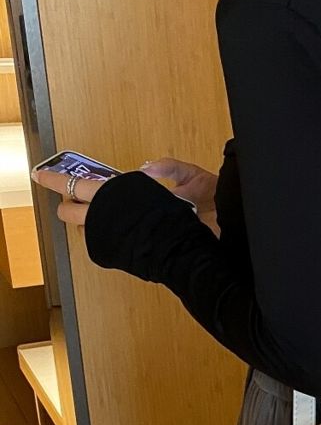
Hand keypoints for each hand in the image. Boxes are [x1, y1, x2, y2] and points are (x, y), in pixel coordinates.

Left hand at [31, 157, 218, 233]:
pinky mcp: (107, 255)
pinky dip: (104, 237)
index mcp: (107, 194)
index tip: (40, 175)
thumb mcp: (162, 185)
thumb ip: (150, 175)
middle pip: (67, 211)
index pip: (70, 184)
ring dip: (88, 222)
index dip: (53, 179)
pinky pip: (98, 243)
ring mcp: (101, 238)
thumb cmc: (173, 218)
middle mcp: (98, 217)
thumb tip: (145, 170)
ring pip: (81, 229)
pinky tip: (119, 233)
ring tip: (105, 219)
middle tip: (76, 200)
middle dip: (69, 205)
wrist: (177, 249)